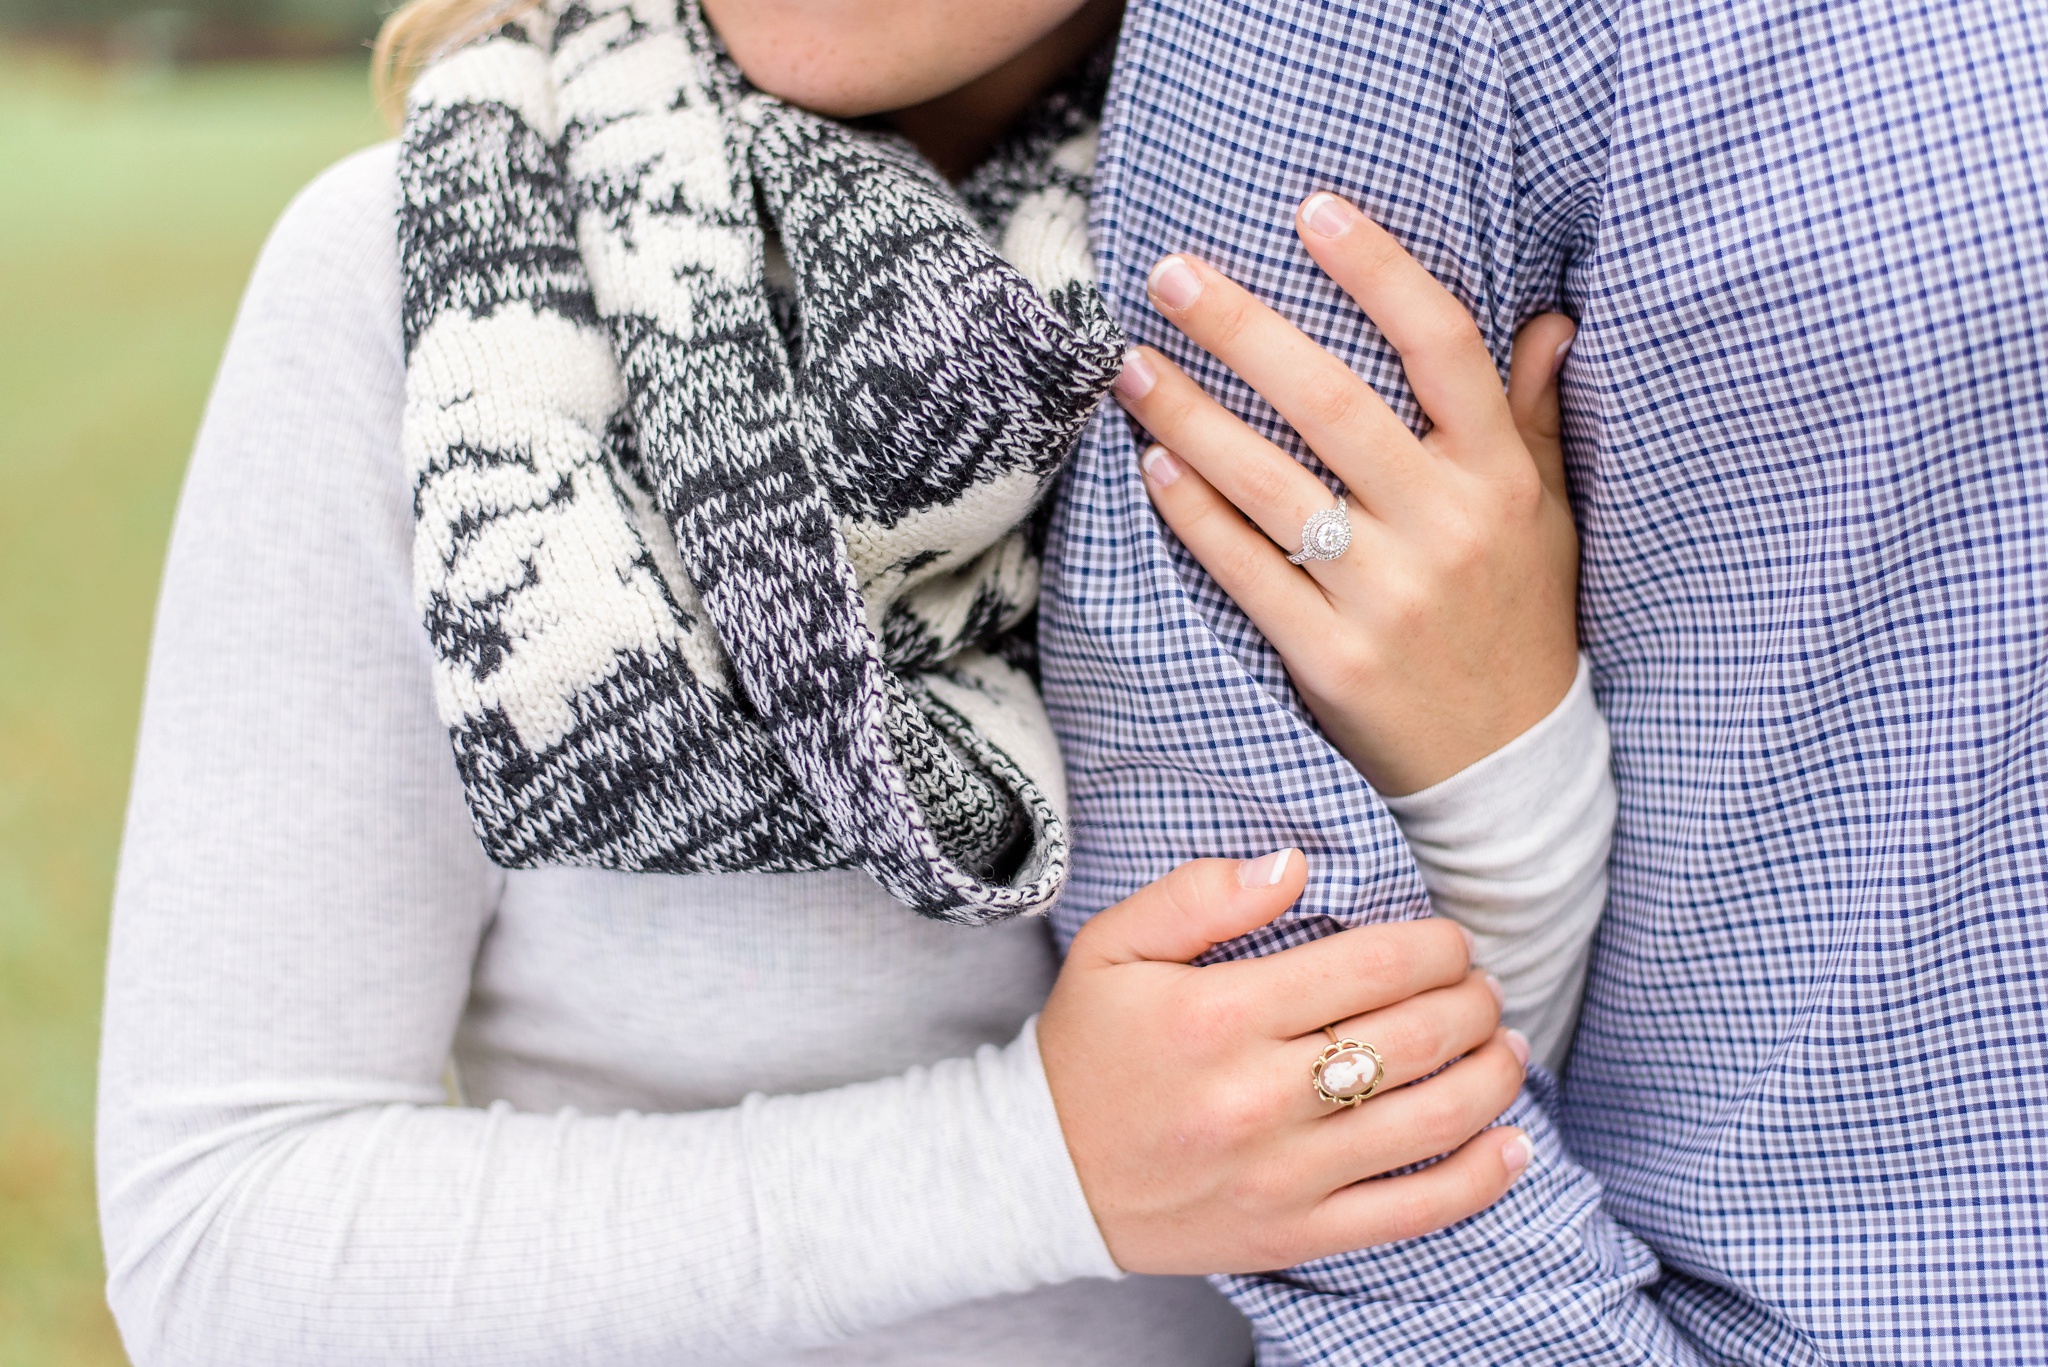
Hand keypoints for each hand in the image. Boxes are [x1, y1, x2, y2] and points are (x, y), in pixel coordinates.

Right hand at [1037, 850, 1532, 1273]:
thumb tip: (1295, 864)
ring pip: (1432, 1120)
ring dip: (1493, 1074)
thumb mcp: (1113, 947)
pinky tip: (1513, 1143)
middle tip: (1482, 985)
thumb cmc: (1087, 1048)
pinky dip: (1480, 1178)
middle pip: (1417, 1037)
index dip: (1437, 946)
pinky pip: (1413, 1213)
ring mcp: (1281, 1174)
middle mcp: (1258, 1097)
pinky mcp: (1294, 1234)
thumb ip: (1198, 894)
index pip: (1374, 966)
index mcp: (1219, 1015)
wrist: (1042, 1175)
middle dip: (1474, 999)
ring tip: (1506, 1045)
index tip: (1449, 940)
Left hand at [1112, 191, 1580, 795]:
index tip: (1311, 211)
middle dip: (1243, 331)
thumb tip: (1549, 319)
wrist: (1507, 764)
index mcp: (1500, 479)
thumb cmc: (1519, 617)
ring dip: (1191, 418)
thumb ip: (1533, 416)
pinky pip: (1247, 571)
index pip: (1443, 348)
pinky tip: (1153, 464)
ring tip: (1131, 366)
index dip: (1379, 271)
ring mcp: (1386, 598)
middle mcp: (1446, 529)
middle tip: (1168, 274)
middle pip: (1332, 405)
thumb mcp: (1546, 514)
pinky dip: (1195, 515)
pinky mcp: (1331, 660)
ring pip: (1271, 486)